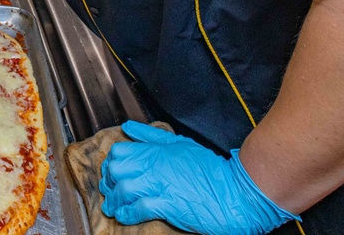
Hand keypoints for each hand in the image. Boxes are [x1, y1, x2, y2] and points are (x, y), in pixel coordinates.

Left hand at [99, 121, 298, 234]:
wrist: (234, 192)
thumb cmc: (210, 169)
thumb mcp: (179, 144)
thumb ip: (151, 135)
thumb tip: (128, 127)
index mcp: (157, 151)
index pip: (120, 152)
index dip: (112, 162)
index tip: (111, 172)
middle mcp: (155, 166)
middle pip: (118, 170)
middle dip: (109, 182)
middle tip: (108, 190)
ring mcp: (161, 186)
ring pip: (125, 189)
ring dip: (114, 200)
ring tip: (112, 207)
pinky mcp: (169, 205)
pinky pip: (140, 208)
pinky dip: (128, 213)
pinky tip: (124, 216)